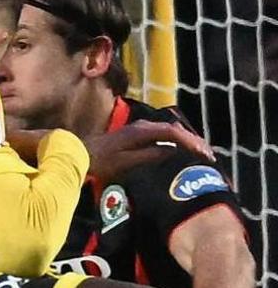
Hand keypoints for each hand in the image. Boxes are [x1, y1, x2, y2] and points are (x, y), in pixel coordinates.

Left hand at [86, 119, 214, 184]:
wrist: (78, 153)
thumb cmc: (100, 161)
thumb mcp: (125, 162)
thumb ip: (149, 155)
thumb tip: (173, 151)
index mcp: (141, 131)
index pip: (173, 133)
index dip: (191, 143)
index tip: (204, 155)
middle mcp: (143, 126)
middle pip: (175, 130)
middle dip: (194, 141)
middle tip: (209, 156)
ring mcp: (140, 128)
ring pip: (171, 131)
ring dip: (187, 141)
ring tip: (201, 154)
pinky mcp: (138, 134)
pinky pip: (164, 135)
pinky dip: (177, 141)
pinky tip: (183, 151)